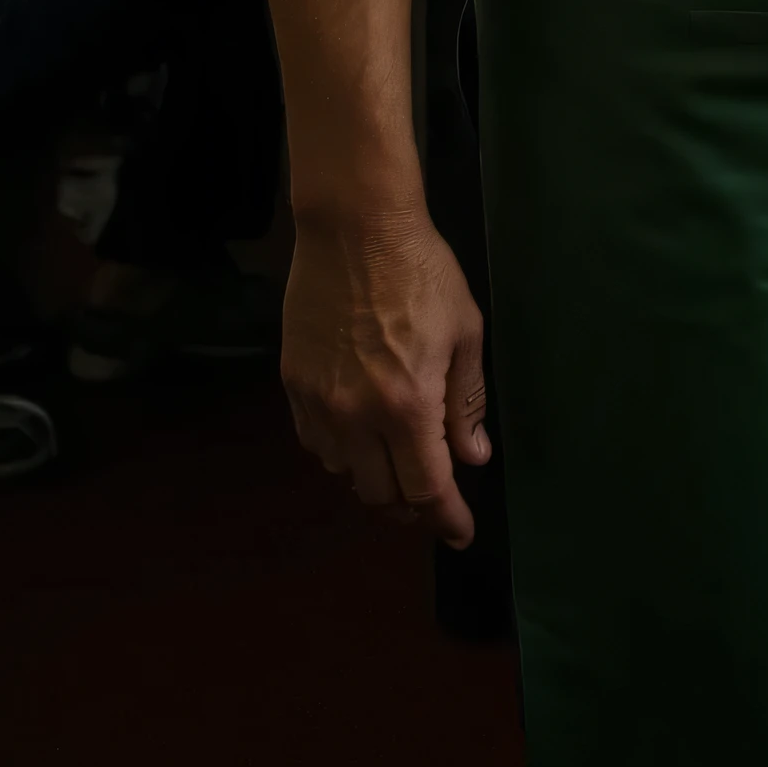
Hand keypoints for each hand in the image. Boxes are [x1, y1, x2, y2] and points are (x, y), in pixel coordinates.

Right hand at [282, 206, 490, 544]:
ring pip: (345, 473)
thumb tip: (473, 457)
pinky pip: (316, 444)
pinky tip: (360, 438)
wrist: (355, 230)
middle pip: (381, 492)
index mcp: (407, 404)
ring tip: (398, 465)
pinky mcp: (293, 385)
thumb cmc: (423, 273)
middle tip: (432, 499)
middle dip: (411, 505)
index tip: (460, 536)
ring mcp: (319, 402)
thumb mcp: (465, 332)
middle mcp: (357, 415)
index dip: (445, 518)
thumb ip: (466, 402)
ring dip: (375, 479)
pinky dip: (341, 453)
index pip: (427, 486)